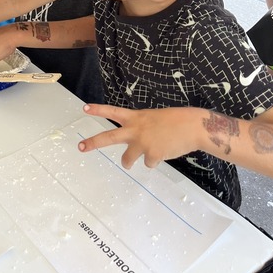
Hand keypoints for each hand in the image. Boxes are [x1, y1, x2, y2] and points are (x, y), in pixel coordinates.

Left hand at [78, 104, 200, 168]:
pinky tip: (165, 152)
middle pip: (108, 137)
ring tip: (130, 163)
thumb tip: (137, 146)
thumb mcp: (154, 118)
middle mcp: (135, 129)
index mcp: (136, 117)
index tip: (84, 108)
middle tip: (80, 147)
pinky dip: (156, 161)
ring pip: (127, 159)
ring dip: (128, 162)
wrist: (193, 127)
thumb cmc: (175, 121)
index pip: (113, 111)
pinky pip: (149, 164)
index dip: (98, 110)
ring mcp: (142, 143)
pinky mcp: (152, 155)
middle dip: (93, 143)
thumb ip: (141, 128)